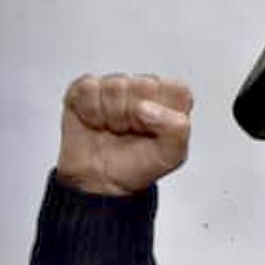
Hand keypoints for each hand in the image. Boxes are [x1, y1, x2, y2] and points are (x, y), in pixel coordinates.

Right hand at [56, 74, 193, 195]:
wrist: (101, 180)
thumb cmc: (138, 164)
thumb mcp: (172, 155)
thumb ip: (177, 129)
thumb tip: (145, 107)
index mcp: (172, 100)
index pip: (177, 88)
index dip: (163, 112)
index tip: (154, 130)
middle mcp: (146, 88)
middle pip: (144, 84)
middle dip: (135, 116)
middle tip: (131, 131)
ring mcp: (116, 86)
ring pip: (115, 85)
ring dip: (111, 115)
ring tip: (113, 129)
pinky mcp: (87, 88)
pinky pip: (88, 87)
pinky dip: (89, 111)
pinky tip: (95, 122)